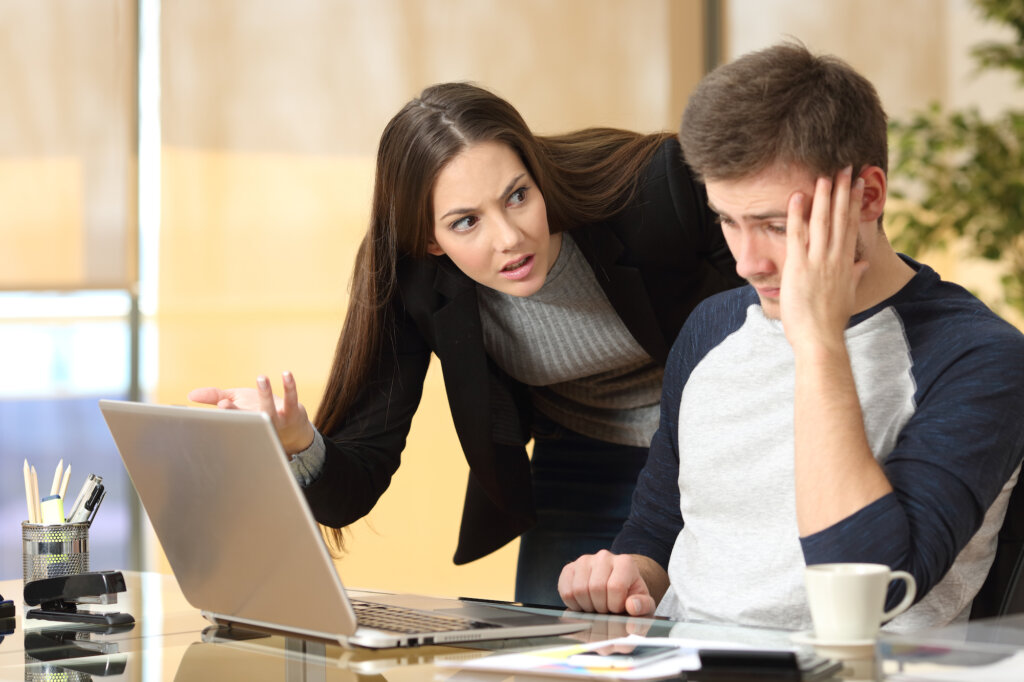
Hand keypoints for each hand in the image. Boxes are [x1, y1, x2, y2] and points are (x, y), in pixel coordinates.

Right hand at [188, 371, 315, 454]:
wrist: (292, 432)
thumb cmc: (258, 414)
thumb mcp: (236, 404)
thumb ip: (214, 397)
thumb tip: (191, 395)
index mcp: (242, 421)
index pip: (231, 418)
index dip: (227, 412)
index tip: (221, 405)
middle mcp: (258, 423)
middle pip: (246, 419)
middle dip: (235, 412)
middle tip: (224, 403)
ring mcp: (277, 419)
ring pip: (269, 409)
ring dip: (264, 394)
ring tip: (261, 378)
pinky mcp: (293, 412)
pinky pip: (291, 399)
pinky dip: (289, 387)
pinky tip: (286, 374)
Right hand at [558, 550, 655, 615]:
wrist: (618, 588)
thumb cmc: (630, 597)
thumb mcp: (644, 604)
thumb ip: (643, 606)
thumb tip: (632, 606)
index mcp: (625, 562)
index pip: (615, 587)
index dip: (615, 605)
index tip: (618, 608)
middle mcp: (604, 557)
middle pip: (595, 588)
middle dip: (600, 607)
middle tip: (606, 609)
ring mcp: (584, 561)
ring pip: (578, 589)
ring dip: (586, 606)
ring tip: (596, 606)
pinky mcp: (570, 568)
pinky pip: (565, 590)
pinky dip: (573, 603)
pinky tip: (583, 603)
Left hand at [780, 166, 869, 352]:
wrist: (820, 339)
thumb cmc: (830, 322)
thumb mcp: (847, 295)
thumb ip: (854, 275)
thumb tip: (863, 263)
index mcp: (845, 263)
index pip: (850, 225)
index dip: (853, 202)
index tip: (858, 183)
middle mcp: (834, 258)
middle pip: (839, 218)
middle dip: (843, 191)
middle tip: (846, 167)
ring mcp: (817, 262)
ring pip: (821, 222)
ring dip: (824, 197)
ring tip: (826, 175)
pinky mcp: (799, 267)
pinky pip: (797, 235)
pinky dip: (797, 215)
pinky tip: (797, 196)